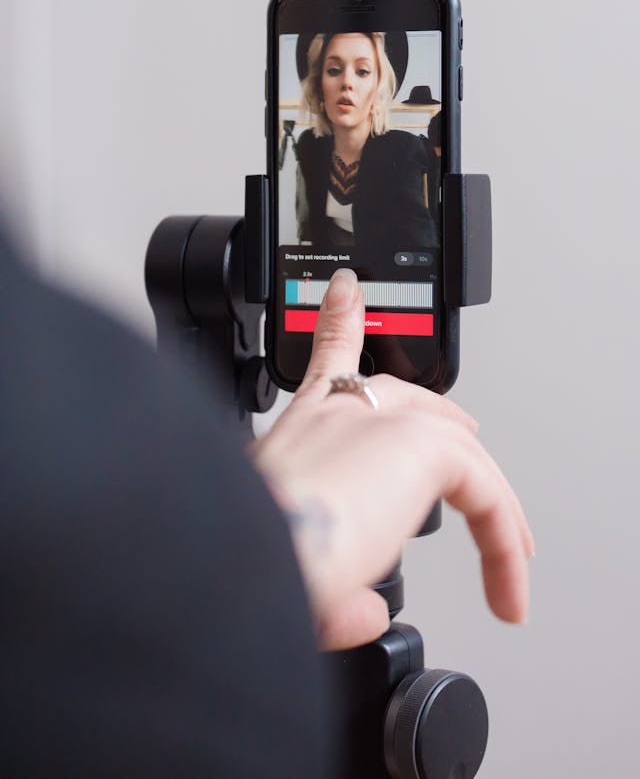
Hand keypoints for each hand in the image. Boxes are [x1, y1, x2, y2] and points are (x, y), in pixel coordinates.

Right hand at [252, 269, 533, 649]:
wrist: (241, 553)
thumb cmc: (251, 559)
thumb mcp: (288, 569)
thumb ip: (330, 588)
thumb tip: (359, 609)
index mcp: (301, 433)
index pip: (325, 365)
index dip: (338, 323)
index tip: (345, 291)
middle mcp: (336, 417)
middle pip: (401, 398)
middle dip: (437, 421)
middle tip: (464, 440)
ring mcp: (377, 421)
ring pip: (452, 448)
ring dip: (486, 503)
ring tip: (511, 547)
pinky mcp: (416, 445)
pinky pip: (482, 489)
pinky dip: (502, 537)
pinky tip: (515, 568)